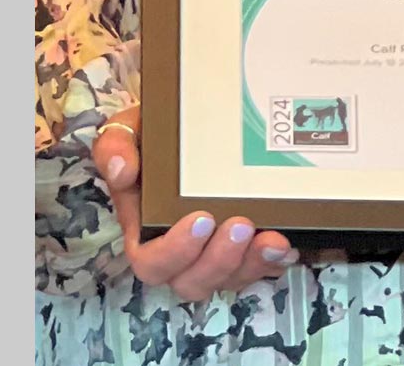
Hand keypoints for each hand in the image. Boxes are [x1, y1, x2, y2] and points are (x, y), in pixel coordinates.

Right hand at [89, 104, 298, 300]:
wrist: (186, 122)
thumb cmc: (153, 134)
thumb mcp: (127, 130)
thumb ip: (115, 146)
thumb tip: (122, 170)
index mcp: (144, 229)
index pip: (152, 263)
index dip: (175, 252)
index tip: (200, 219)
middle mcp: (179, 250)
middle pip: (193, 281)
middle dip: (219, 260)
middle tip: (240, 224)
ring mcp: (213, 251)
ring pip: (229, 279)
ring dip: (251, 264)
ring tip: (273, 239)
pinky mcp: (242, 247)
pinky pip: (257, 268)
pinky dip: (273, 262)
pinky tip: (287, 247)